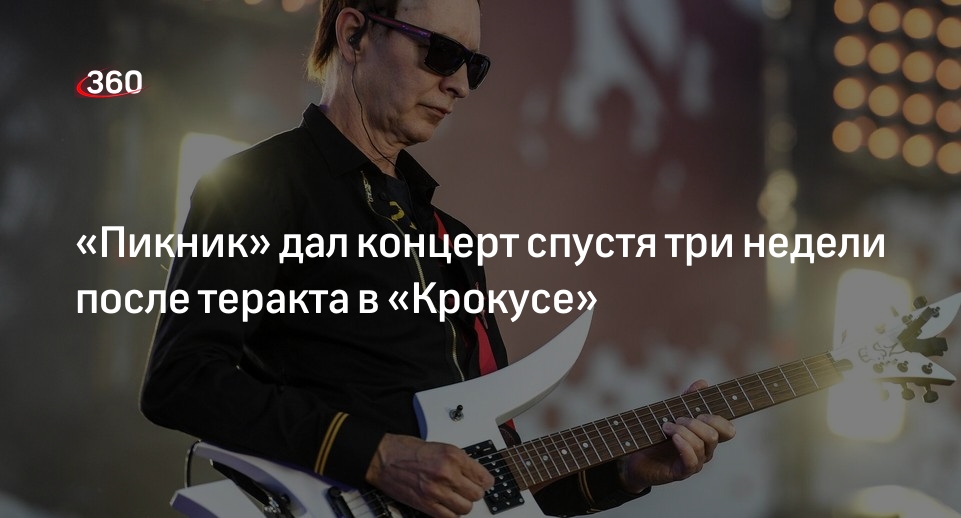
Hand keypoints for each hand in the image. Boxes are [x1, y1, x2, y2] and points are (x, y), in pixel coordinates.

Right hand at [365, 433, 493, 517]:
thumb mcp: (440, 446)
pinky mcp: (426, 504)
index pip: (483, 477)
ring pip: (465, 508)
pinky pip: (449, 517)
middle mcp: (447, 473)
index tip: (484, 482)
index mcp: (453, 456)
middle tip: (468, 489)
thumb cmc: (405, 450)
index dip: (486, 481)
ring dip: (463, 504)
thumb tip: (473, 473)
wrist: (383, 458)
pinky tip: (447, 506)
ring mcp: (437, 491)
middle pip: (477, 494)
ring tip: (456, 498)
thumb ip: (458, 461)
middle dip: (474, 492)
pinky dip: (451, 514)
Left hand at [617, 380, 734, 492]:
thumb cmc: (657, 435)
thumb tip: (703, 383)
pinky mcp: (682, 472)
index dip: (720, 419)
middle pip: (715, 435)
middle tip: (678, 418)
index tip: (701, 412)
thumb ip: (688, 400)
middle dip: (696, 422)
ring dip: (684, 431)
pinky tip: (674, 438)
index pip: (727, 430)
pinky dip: (684, 446)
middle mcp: (705, 450)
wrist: (637, 458)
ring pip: (702, 445)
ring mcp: (695, 462)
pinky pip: (692, 461)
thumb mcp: (671, 413)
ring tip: (667, 426)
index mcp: (706, 436)